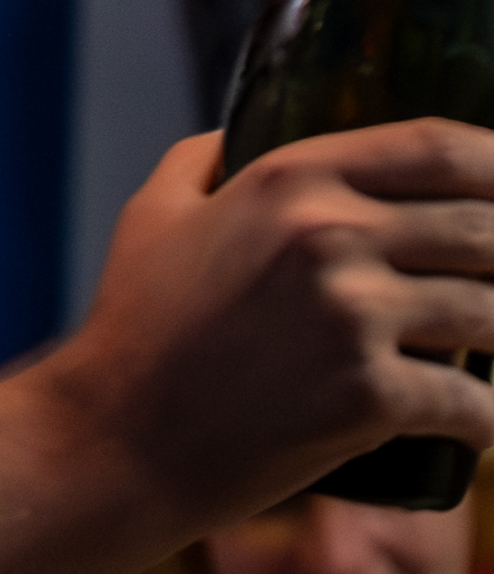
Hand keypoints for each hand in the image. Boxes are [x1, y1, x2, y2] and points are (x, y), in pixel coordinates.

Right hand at [37, 124, 493, 533]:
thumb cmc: (134, 324)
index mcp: (289, 179)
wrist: (117, 436)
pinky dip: (493, 421)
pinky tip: (487, 427)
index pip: (436, 147)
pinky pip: (475, 404)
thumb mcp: (155, 213)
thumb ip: (202, 160)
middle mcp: (330, 234)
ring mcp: (352, 316)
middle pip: (485, 228)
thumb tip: (238, 137)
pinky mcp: (369, 396)